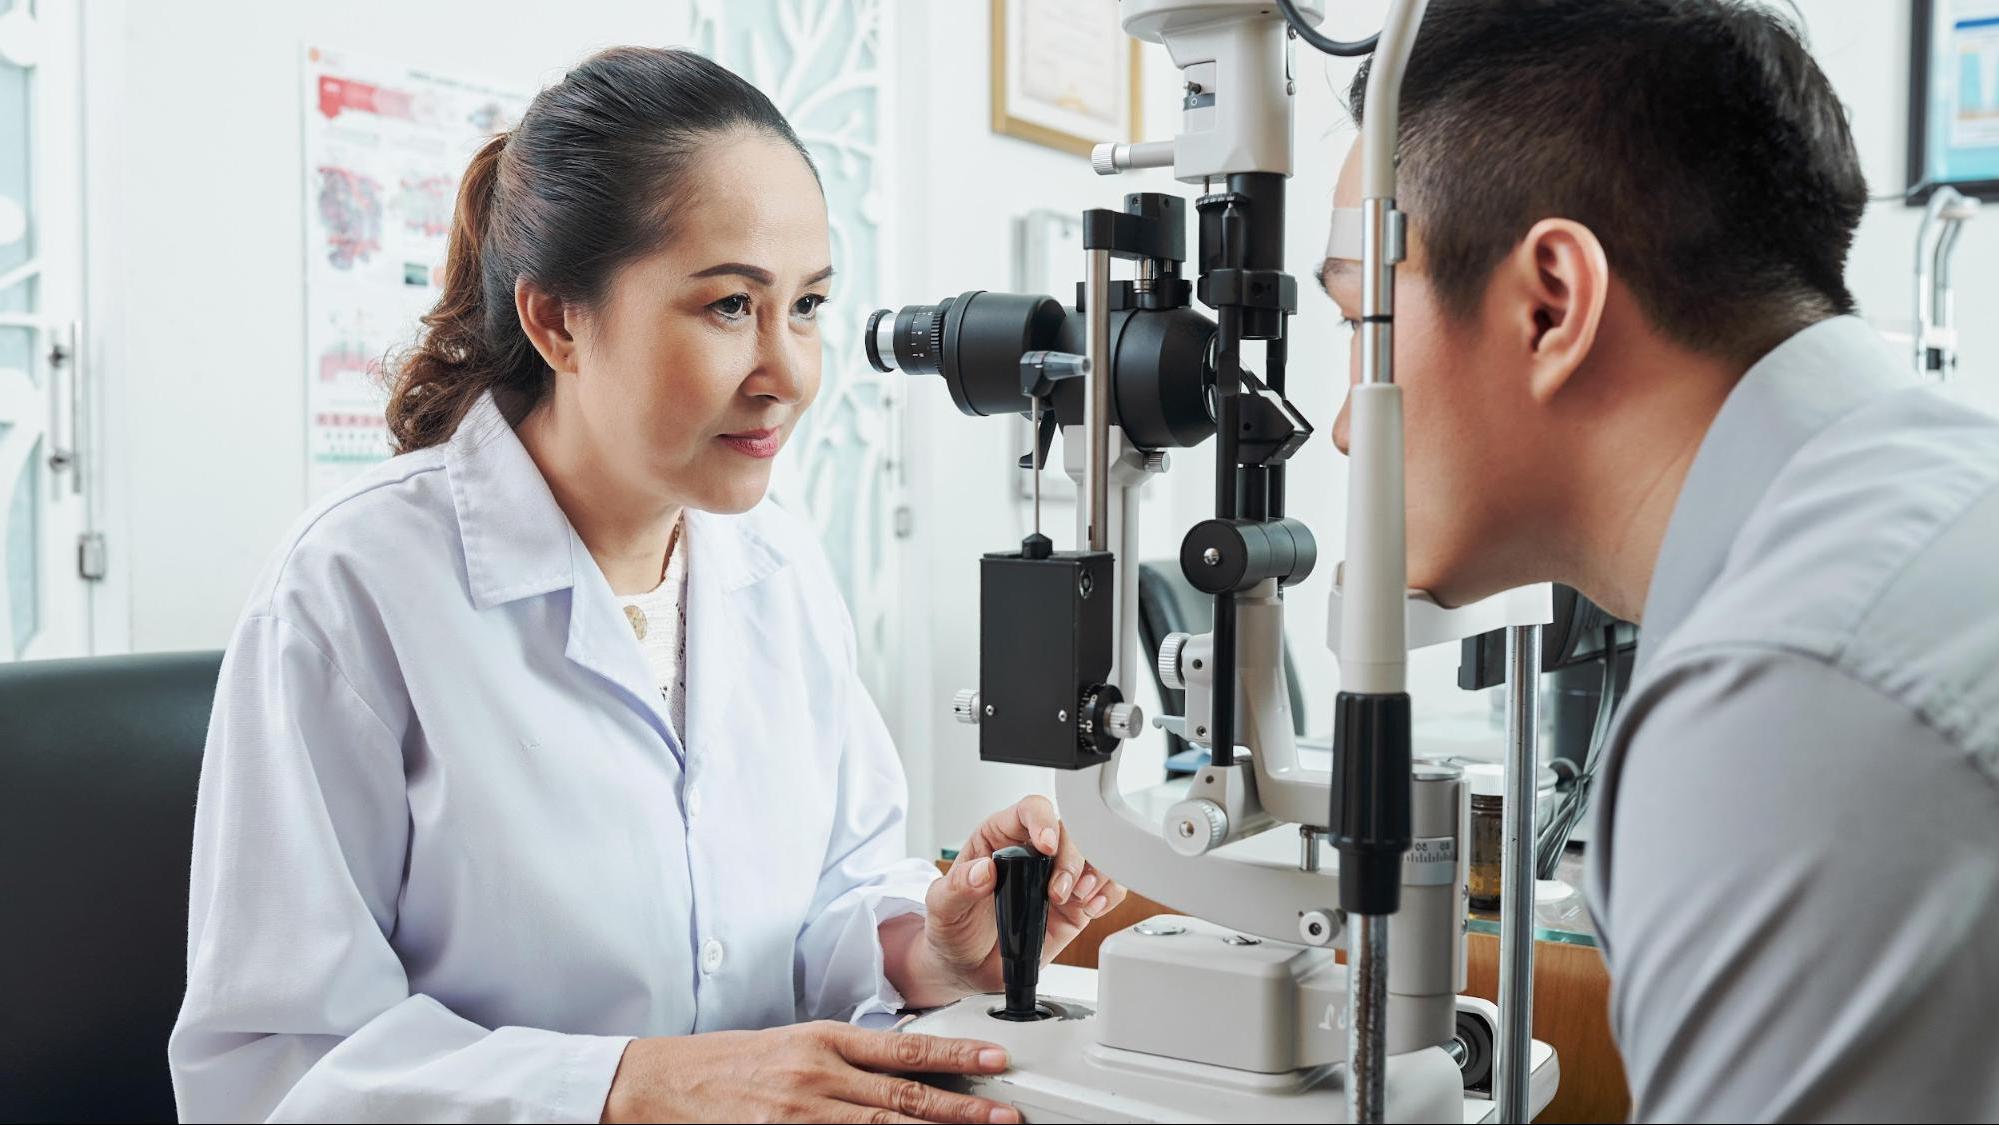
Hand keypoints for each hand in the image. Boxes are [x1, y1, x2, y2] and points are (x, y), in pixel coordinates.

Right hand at [600, 1021, 1020, 1123]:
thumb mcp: (791, 1045)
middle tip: (1005, 1115)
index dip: (955, 1053)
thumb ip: (843, 1057)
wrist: (657, 1082)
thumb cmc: (725, 1063)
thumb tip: (900, 1068)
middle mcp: (817, 1075)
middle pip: (904, 1095)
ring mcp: (801, 1115)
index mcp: (822, 1041)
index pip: (903, 1047)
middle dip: (961, 1108)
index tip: (995, 1058)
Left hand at [898, 795, 1128, 1006]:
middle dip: (1072, 860)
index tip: (1046, 845)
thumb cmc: (952, 927)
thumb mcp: (941, 906)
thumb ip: (958, 886)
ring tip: (1079, 899)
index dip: (1043, 821)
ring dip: (1096, 874)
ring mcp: (1056, 878)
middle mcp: (1033, 853)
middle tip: (1058, 892)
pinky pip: (1106, 887)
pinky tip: (1092, 907)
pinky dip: (1108, 893)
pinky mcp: (1074, 905)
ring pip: (1095, 856)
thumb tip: (983, 870)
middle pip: (1070, 832)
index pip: (1030, 811)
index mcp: (999, 838)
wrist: (965, 966)